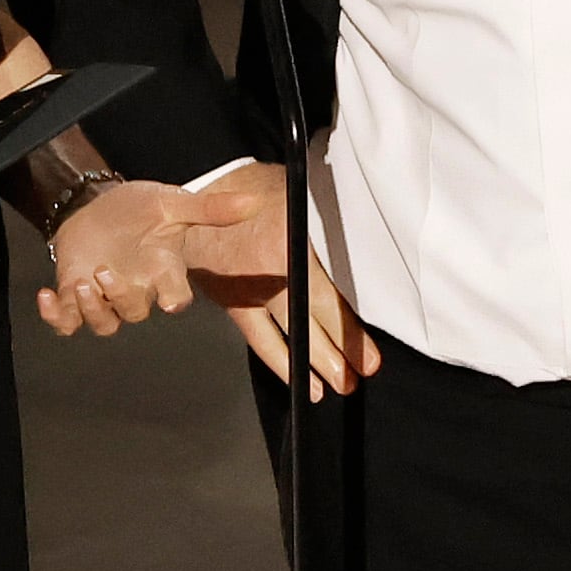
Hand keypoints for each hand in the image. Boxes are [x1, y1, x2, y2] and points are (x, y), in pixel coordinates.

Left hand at [35, 180, 260, 336]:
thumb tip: (252, 202)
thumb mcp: (170, 203)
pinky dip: (55, 316)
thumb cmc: (137, 208)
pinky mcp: (74, 294)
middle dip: (119, 297)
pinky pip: (67, 323)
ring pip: (104, 324)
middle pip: (135, 313)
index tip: (170, 301)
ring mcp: (104, 296)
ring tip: (80, 285)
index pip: (176, 298)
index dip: (174, 302)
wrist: (96, 203)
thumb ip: (208, 209)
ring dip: (91, 311)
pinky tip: (46, 296)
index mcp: (163, 270)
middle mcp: (137, 289)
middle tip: (102, 273)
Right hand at [183, 163, 380, 399]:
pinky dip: (278, 360)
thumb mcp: (296, 193)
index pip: (325, 303)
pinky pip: (258, 338)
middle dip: (338, 356)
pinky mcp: (230, 300)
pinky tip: (296, 378)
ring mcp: (246, 291)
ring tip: (333, 385)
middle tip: (359, 376)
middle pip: (310, 325)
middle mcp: (267, 275)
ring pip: (285, 338)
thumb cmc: (251, 185)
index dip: (349, 334)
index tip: (369, 357)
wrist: (201, 186)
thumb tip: (364, 244)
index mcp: (287, 246)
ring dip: (311, 364)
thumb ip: (324, 222)